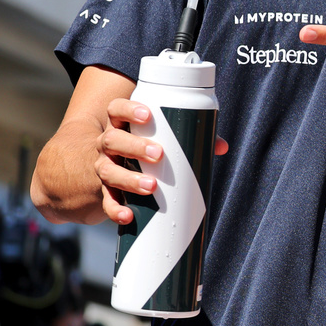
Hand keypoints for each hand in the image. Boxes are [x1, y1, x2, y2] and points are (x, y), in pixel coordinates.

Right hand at [97, 99, 228, 224]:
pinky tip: (128, 216)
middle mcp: (108, 144)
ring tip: (152, 186)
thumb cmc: (147, 143)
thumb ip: (191, 136)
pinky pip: (106, 201)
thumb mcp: (161, 135)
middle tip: (159, 154)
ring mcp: (104, 166)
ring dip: (129, 179)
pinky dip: (116, 210)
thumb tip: (220, 146)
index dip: (128, 110)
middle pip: (112, 140)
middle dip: (135, 147)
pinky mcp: (105, 190)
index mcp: (121, 124)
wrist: (115, 166)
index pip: (116, 109)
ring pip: (107, 170)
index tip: (147, 115)